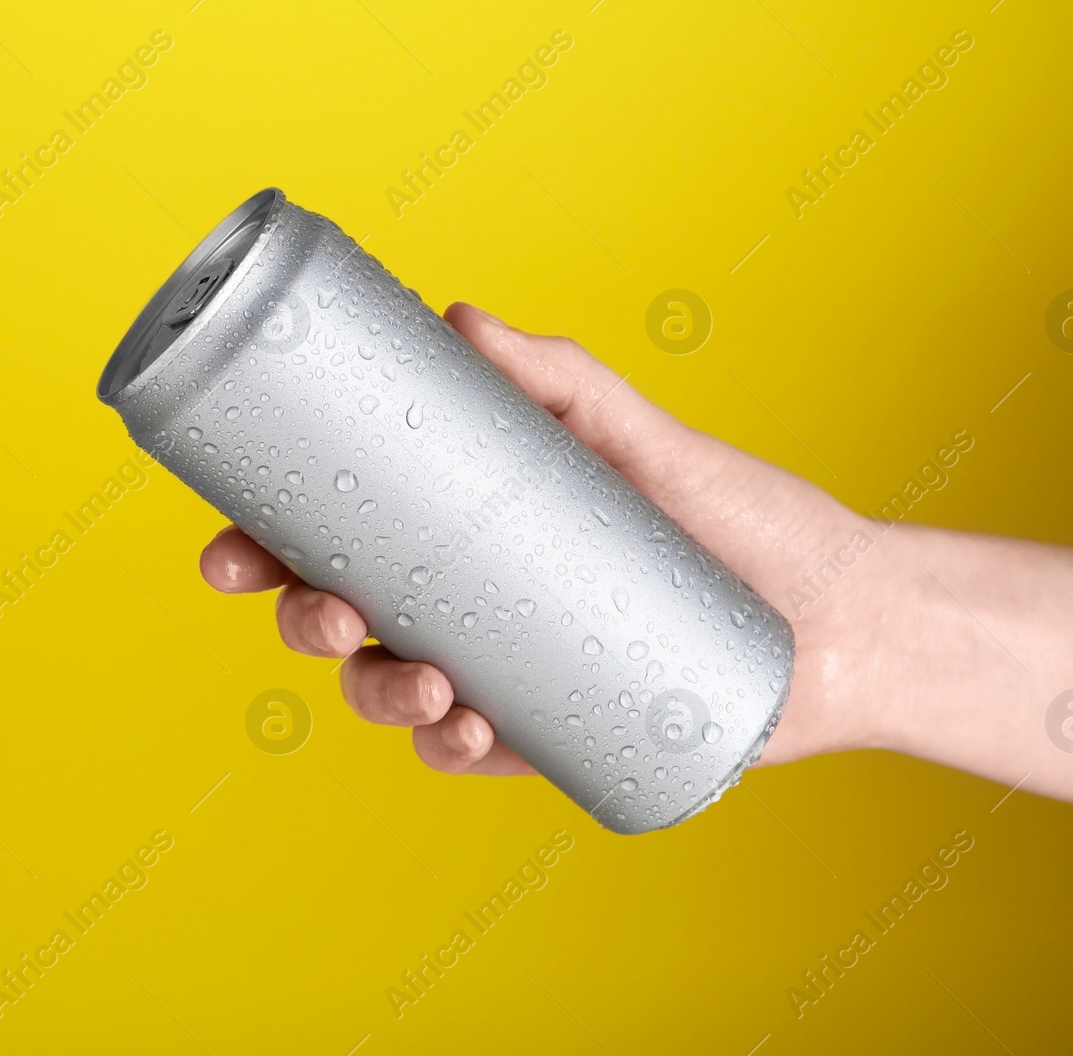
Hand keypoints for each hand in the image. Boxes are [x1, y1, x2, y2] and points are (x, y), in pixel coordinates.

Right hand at [199, 303, 869, 775]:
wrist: (842, 617)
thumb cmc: (742, 521)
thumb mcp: (646, 441)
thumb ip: (560, 381)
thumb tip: (458, 319)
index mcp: (467, 531)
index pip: (344, 539)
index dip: (267, 550)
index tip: (230, 548)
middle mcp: (473, 602)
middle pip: (346, 620)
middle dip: (308, 625)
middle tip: (333, 615)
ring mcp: (508, 671)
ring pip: (396, 693)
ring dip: (379, 696)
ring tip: (432, 685)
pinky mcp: (554, 734)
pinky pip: (474, 753)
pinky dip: (453, 751)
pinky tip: (470, 731)